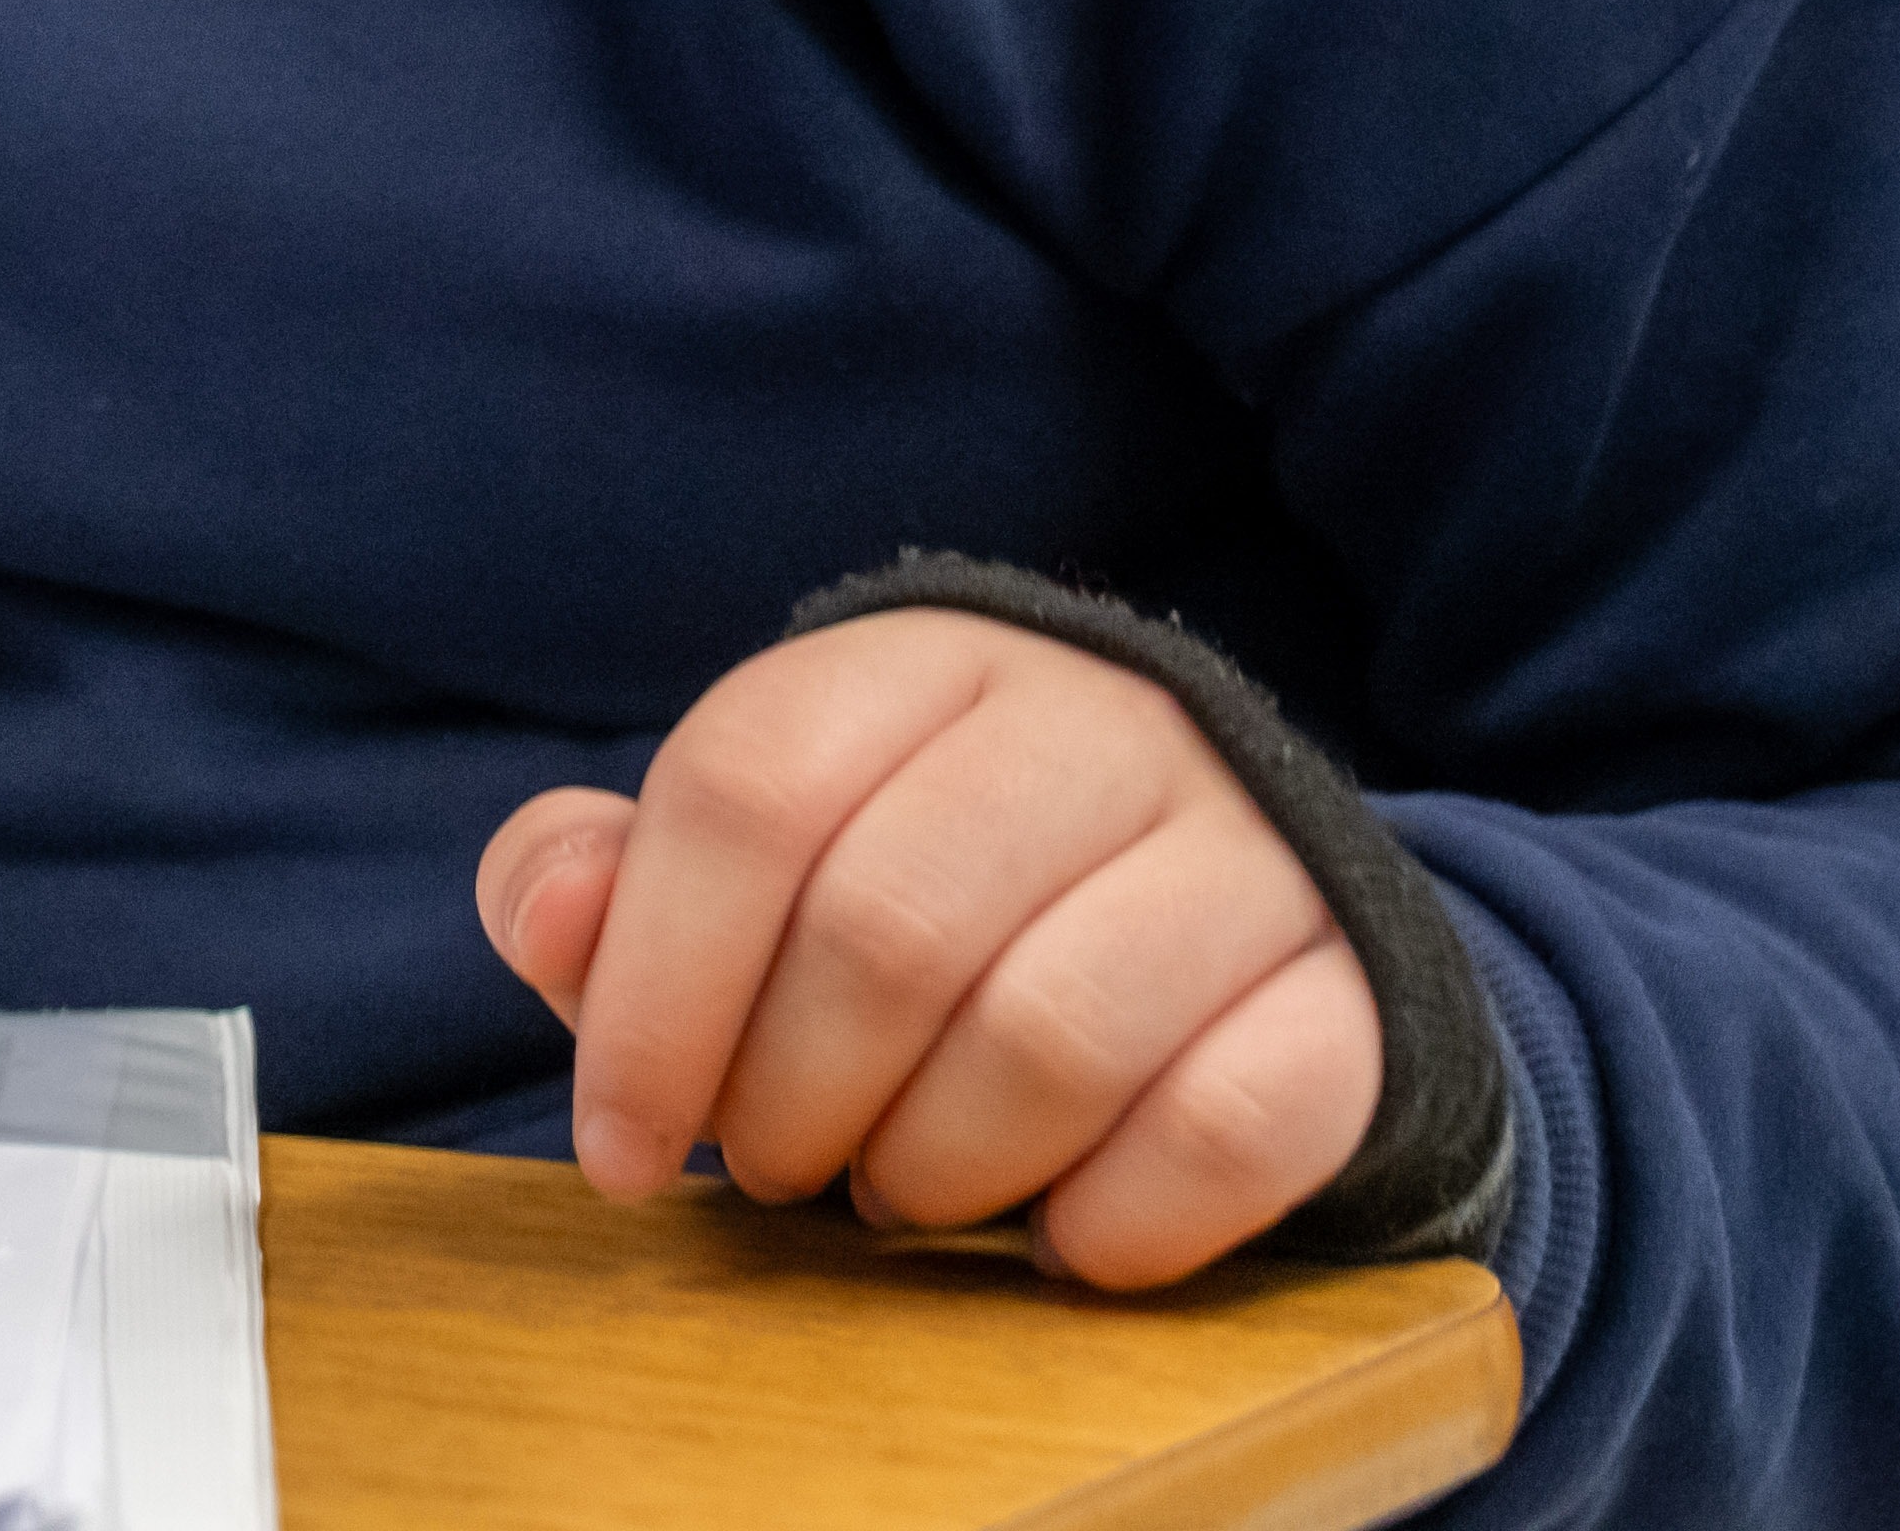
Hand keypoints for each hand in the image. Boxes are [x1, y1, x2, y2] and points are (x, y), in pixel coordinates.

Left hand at [473, 609, 1380, 1287]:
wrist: (1223, 919)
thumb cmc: (931, 895)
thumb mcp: (760, 864)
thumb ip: (614, 885)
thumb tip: (550, 918)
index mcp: (922, 664)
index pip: (746, 791)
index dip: (653, 993)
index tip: (621, 1150)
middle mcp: (1097, 726)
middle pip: (887, 927)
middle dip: (791, 1100)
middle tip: (776, 1168)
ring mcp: (1245, 854)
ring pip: (1049, 1040)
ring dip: (936, 1169)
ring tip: (901, 1190)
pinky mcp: (1349, 996)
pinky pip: (1221, 1133)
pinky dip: (1109, 1223)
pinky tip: (1054, 1235)